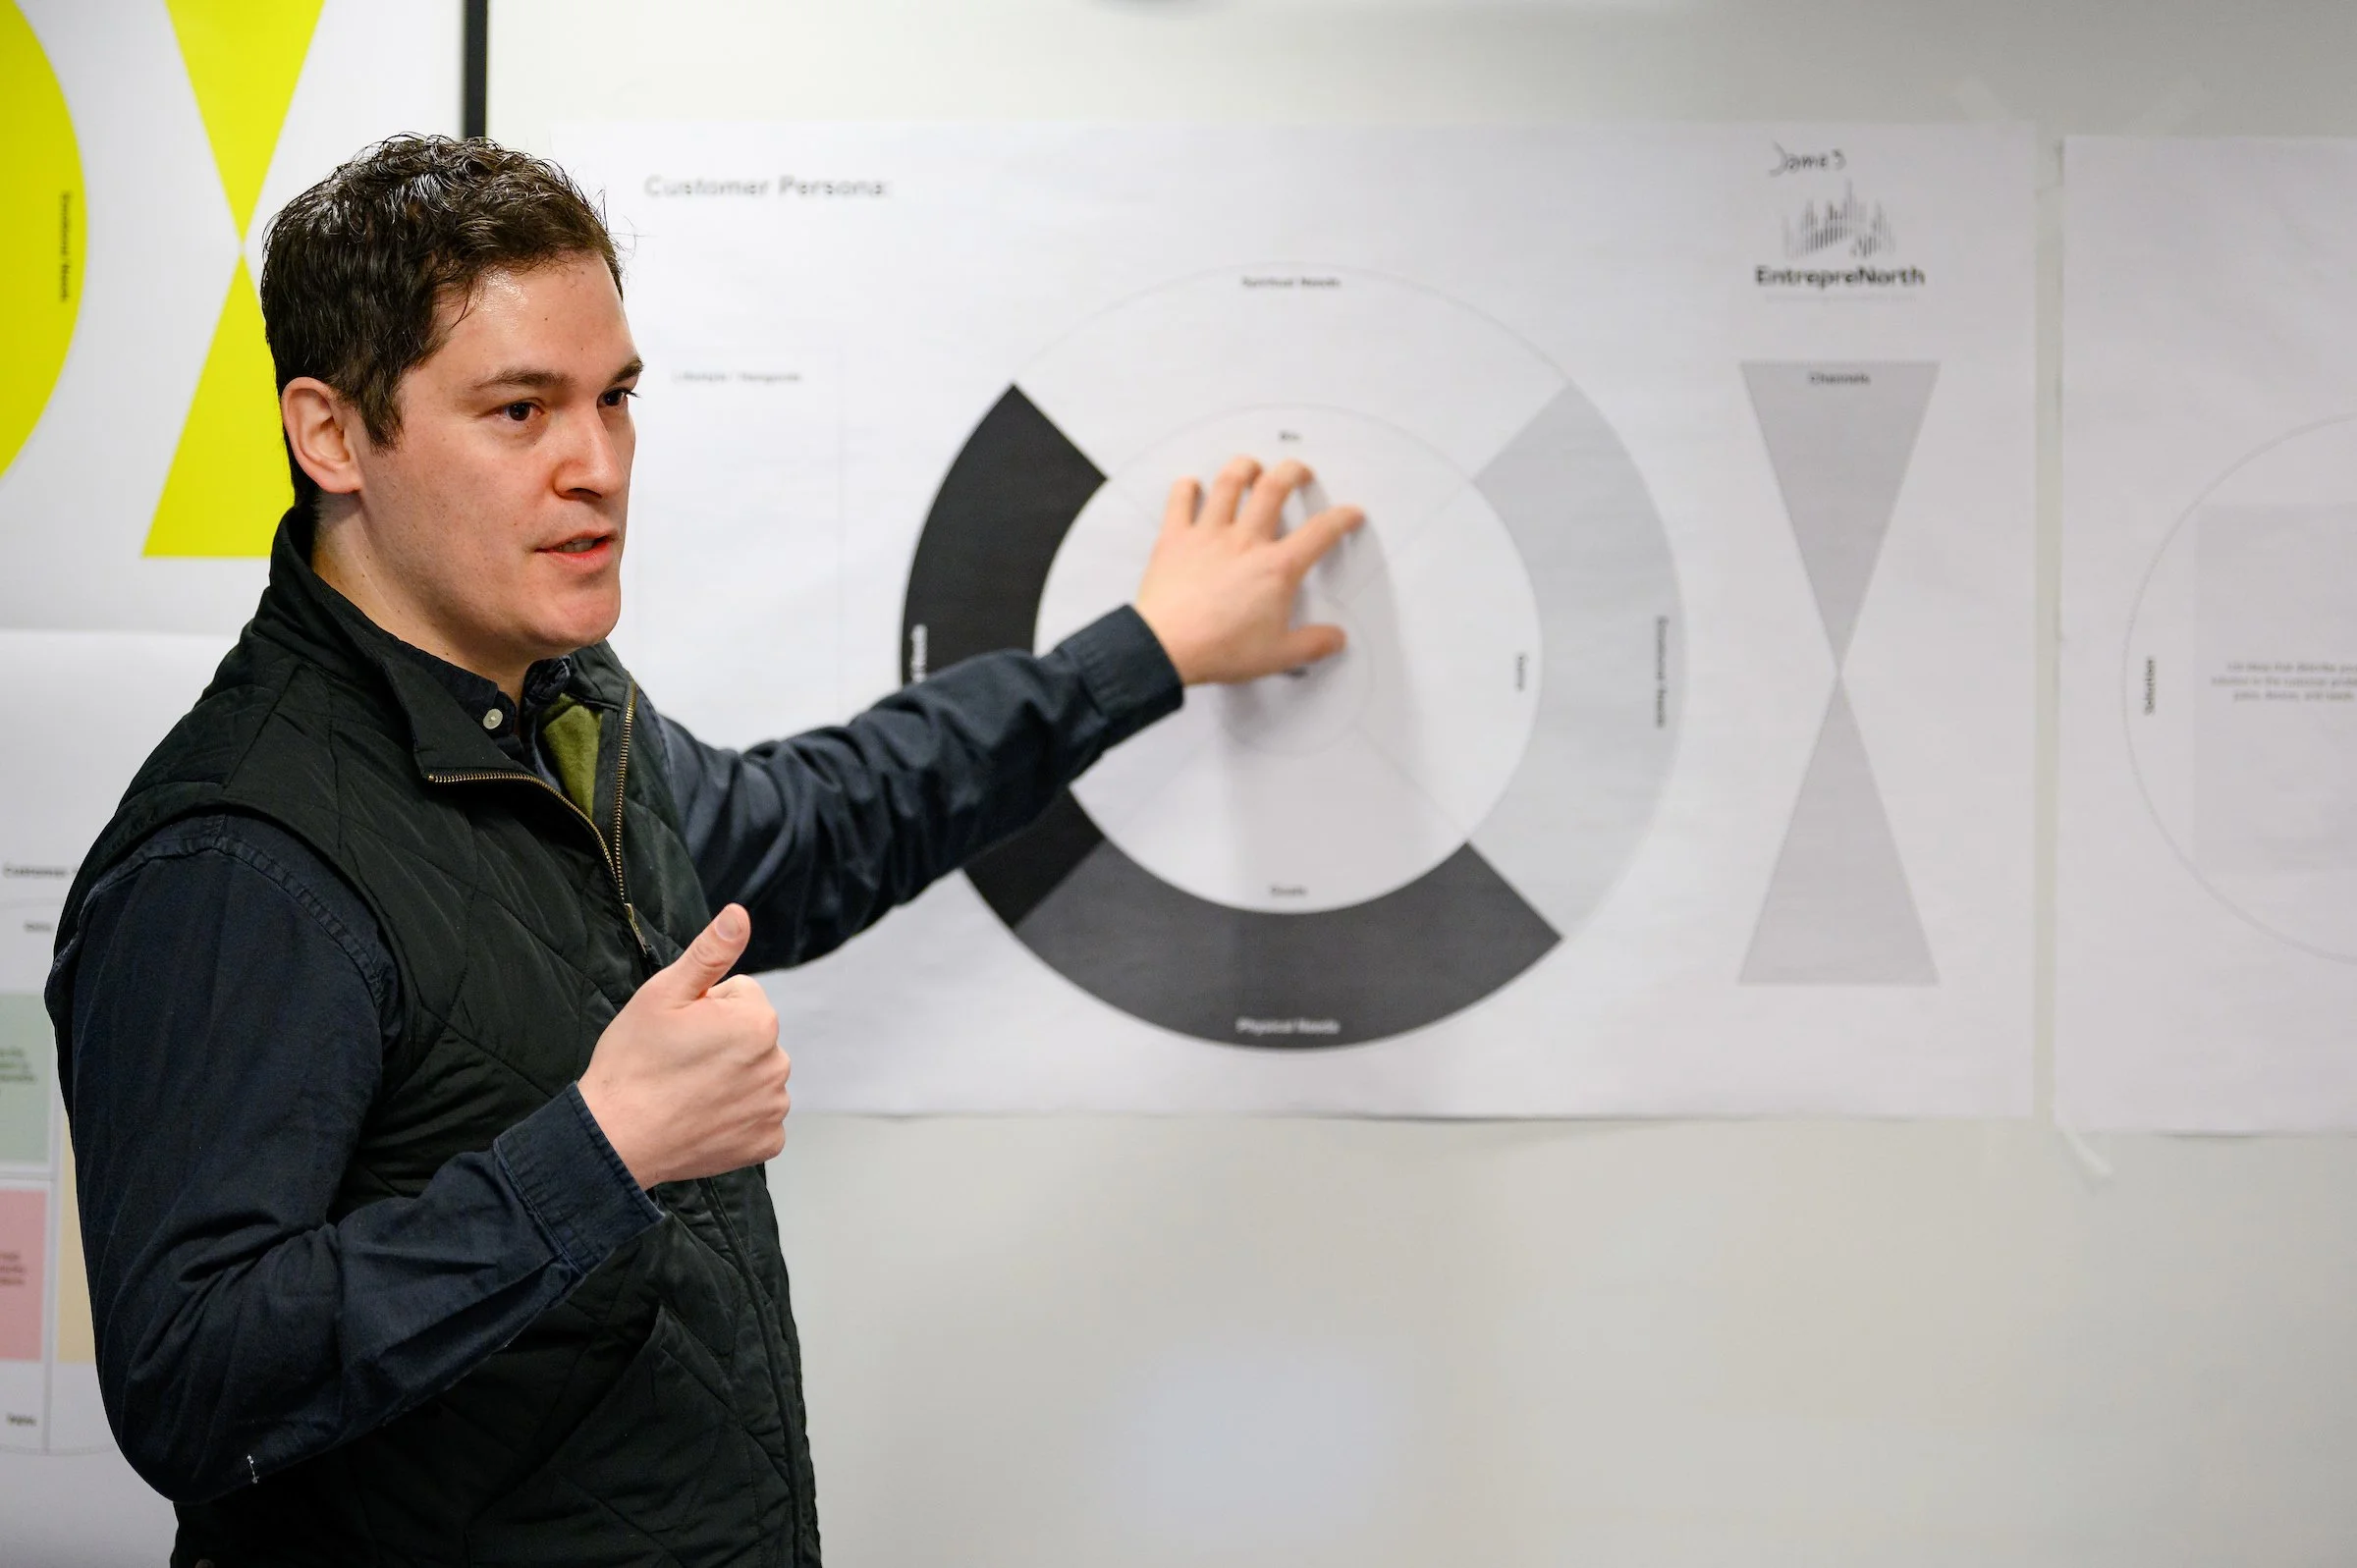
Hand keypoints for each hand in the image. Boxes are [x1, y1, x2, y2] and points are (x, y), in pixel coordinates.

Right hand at [577, 904, 790, 1187]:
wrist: (615, 1137)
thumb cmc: (634, 1063)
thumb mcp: (664, 993)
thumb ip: (710, 952)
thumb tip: (739, 914)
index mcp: (758, 1021)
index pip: (741, 995)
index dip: (705, 1007)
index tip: (679, 1031)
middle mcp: (778, 1063)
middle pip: (750, 1035)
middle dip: (721, 1041)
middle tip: (678, 1062)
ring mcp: (773, 1106)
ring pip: (753, 1073)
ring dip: (729, 1078)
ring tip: (686, 1091)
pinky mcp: (766, 1141)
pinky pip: (756, 1115)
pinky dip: (734, 1116)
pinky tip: (701, 1118)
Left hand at [1133, 456, 1365, 685]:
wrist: (1167, 648)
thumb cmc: (1219, 649)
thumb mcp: (1278, 655)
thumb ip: (1312, 645)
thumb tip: (1336, 639)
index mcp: (1276, 568)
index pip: (1320, 533)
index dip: (1341, 518)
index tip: (1349, 513)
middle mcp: (1245, 542)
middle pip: (1274, 488)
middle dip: (1292, 472)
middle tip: (1299, 472)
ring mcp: (1208, 535)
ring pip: (1229, 484)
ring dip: (1244, 468)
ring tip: (1252, 466)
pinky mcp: (1175, 539)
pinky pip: (1179, 501)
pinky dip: (1186, 488)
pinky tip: (1191, 484)